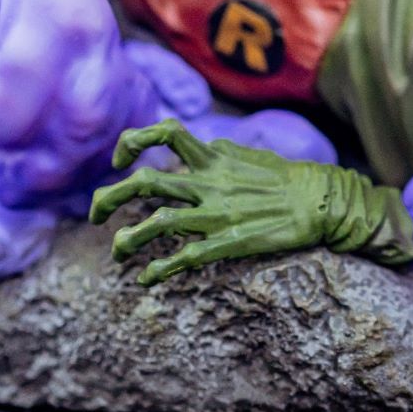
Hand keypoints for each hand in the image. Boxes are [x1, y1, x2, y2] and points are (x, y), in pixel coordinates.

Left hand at [89, 118, 412, 286]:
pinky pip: (183, 257)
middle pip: (145, 182)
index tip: (121, 159)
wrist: (317, 200)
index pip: (164, 133)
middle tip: (95, 213)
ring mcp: (215, 213)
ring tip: (116, 251)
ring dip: (126, 240)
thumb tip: (194, 153)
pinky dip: (158, 269)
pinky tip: (145, 278)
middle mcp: (207, 181)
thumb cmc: (283, 177)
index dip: (134, 141)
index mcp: (212, 156)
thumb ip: (214, 153)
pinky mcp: (227, 242)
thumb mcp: (244, 153)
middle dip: (110, 197)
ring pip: (156, 224)